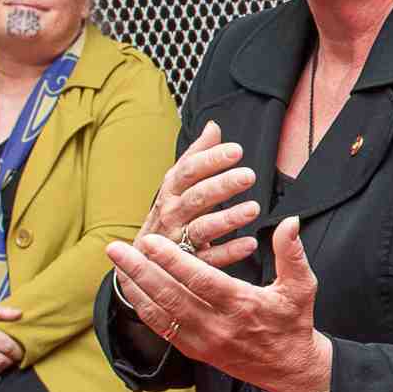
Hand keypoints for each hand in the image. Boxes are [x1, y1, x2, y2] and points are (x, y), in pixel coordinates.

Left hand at [108, 216, 331, 391]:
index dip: (172, 261)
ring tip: (117, 263)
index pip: (200, 281)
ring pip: (161, 313)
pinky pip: (163, 329)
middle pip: (171, 296)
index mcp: (242, 306)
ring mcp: (203, 341)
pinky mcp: (195, 351)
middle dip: (141, 270)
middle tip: (118, 248)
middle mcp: (218, 326)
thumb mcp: (302, 286)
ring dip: (136, 287)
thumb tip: (290, 222)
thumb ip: (292, 253)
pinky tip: (131, 289)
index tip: (151, 241)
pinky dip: (144, 308)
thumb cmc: (294, 323)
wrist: (289, 368)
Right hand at [131, 121, 260, 269]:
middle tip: (249, 176)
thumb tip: (213, 127)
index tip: (236, 151)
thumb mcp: (176, 185)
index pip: (189, 170)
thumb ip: (196, 157)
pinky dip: (229, 252)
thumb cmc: (167, 216)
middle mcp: (171, 213)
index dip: (211, 159)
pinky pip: (209, 259)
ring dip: (228, 218)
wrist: (140, 262)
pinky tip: (249, 243)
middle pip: (196, 197)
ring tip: (253, 209)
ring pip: (202, 227)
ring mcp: (177, 240)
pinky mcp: (187, 264)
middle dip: (222, 185)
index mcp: (171, 191)